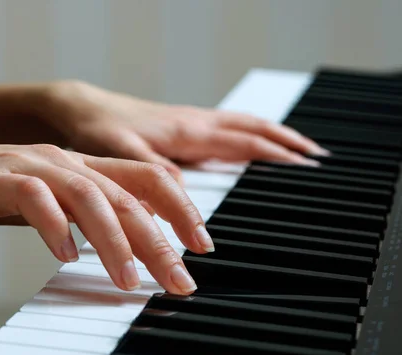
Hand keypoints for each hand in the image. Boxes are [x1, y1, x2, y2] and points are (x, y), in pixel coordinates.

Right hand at [0, 130, 212, 294]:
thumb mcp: (55, 201)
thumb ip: (92, 215)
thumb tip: (136, 241)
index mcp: (85, 166)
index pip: (149, 179)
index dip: (181, 210)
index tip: (202, 247)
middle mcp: (67, 162)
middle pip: (128, 196)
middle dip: (160, 240)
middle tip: (179, 279)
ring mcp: (33, 166)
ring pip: (89, 196)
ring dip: (114, 240)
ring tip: (129, 278)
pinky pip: (33, 198)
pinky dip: (54, 226)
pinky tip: (65, 255)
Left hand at [42, 81, 328, 181]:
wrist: (82, 109)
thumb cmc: (99, 130)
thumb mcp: (122, 153)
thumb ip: (155, 172)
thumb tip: (188, 197)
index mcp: (189, 131)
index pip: (245, 140)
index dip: (277, 154)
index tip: (306, 166)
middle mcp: (197, 124)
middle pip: (255, 130)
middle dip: (288, 143)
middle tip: (319, 158)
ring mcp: (193, 123)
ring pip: (245, 126)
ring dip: (276, 136)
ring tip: (300, 150)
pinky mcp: (185, 127)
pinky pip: (229, 128)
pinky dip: (252, 135)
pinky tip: (254, 146)